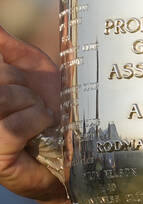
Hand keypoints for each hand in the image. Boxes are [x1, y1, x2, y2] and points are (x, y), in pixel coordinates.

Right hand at [0, 23, 67, 203]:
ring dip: (33, 105)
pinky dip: (35, 122)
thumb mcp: (34, 72)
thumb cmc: (55, 111)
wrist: (75, 154)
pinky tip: (44, 128)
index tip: (24, 84)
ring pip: (3, 99)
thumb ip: (10, 49)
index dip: (12, 73)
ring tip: (42, 118)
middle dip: (23, 87)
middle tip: (37, 103)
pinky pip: (12, 127)